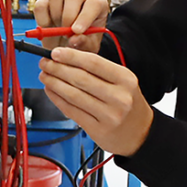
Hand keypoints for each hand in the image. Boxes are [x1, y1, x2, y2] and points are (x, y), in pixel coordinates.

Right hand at [33, 0, 109, 52]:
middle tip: (67, 33)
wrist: (67, 45)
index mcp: (97, 4)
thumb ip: (84, 43)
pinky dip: (42, 19)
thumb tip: (75, 39)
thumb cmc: (83, 42)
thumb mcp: (88, 47)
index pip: (94, 3)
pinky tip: (49, 28)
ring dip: (56, 15)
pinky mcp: (45, 0)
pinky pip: (40, 5)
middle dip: (69, 16)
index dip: (85, 16)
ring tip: (59, 30)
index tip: (77, 31)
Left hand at [37, 47, 153, 155]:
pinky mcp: (98, 130)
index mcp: (126, 79)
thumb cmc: (129, 104)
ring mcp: (108, 115)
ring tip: (45, 76)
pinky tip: (51, 91)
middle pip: (81, 78)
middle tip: (45, 63)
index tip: (56, 53)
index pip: (94, 63)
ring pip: (73, 95)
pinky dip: (58, 99)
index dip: (71, 57)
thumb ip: (99, 71)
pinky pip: (72, 111)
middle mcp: (119, 97)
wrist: (141, 133)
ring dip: (54, 83)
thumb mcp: (123, 82)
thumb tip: (67, 59)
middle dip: (57, 69)